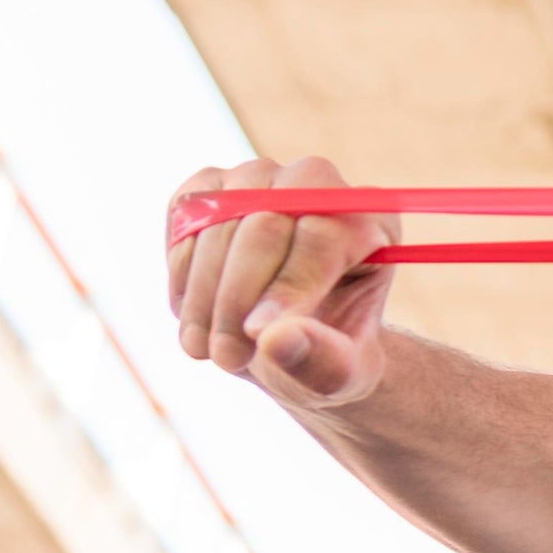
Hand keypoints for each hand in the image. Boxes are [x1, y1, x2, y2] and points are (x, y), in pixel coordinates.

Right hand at [166, 155, 399, 408]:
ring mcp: (259, 178)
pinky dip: (181, 276)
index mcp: (371, 221)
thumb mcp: (340, 375)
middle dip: (238, 297)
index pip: (324, 237)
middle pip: (265, 224)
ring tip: (206, 351)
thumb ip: (323, 360)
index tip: (259, 336)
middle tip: (227, 358)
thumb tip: (276, 338)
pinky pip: (183, 221)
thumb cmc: (325, 353)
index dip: (288, 286)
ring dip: (204, 295)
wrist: (285, 340)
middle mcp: (316, 184)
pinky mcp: (209, 188)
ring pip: (217, 223)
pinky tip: (195, 321)